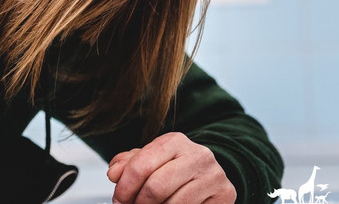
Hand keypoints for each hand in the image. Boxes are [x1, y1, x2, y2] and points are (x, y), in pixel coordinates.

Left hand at [106, 132, 235, 203]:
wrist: (208, 174)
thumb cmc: (172, 168)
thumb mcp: (148, 160)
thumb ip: (127, 164)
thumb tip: (114, 174)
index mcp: (174, 141)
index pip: (141, 166)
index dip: (125, 187)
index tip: (119, 200)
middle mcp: (197, 155)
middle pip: (156, 188)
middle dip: (138, 203)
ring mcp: (214, 175)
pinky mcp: (225, 195)